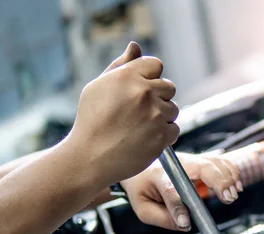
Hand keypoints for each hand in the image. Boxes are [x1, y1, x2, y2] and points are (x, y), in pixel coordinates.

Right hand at [63, 42, 179, 186]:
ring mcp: (155, 115)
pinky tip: (145, 139)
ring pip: (173, 109)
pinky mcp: (162, 135)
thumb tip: (135, 46)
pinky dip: (164, 135)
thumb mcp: (99, 87)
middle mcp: (144, 93)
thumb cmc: (92, 121)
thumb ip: (121, 65)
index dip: (150, 77)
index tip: (139, 91)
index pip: (156, 65)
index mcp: (128, 76)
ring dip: (162, 117)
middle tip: (138, 112)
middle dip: (158, 97)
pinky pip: (174, 129)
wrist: (90, 157)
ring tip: (139, 127)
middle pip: (169, 87)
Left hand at [121, 153, 242, 230]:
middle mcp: (178, 165)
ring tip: (233, 195)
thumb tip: (184, 225)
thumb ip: (162, 218)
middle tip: (228, 198)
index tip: (186, 222)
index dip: (179, 207)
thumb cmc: (141, 188)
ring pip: (214, 162)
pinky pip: (220, 162)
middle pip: (202, 166)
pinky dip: (232, 172)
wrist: (139, 167)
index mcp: (159, 176)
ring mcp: (190, 161)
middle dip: (218, 181)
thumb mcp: (143, 209)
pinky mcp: (200, 162)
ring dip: (228, 177)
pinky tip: (236, 186)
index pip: (171, 190)